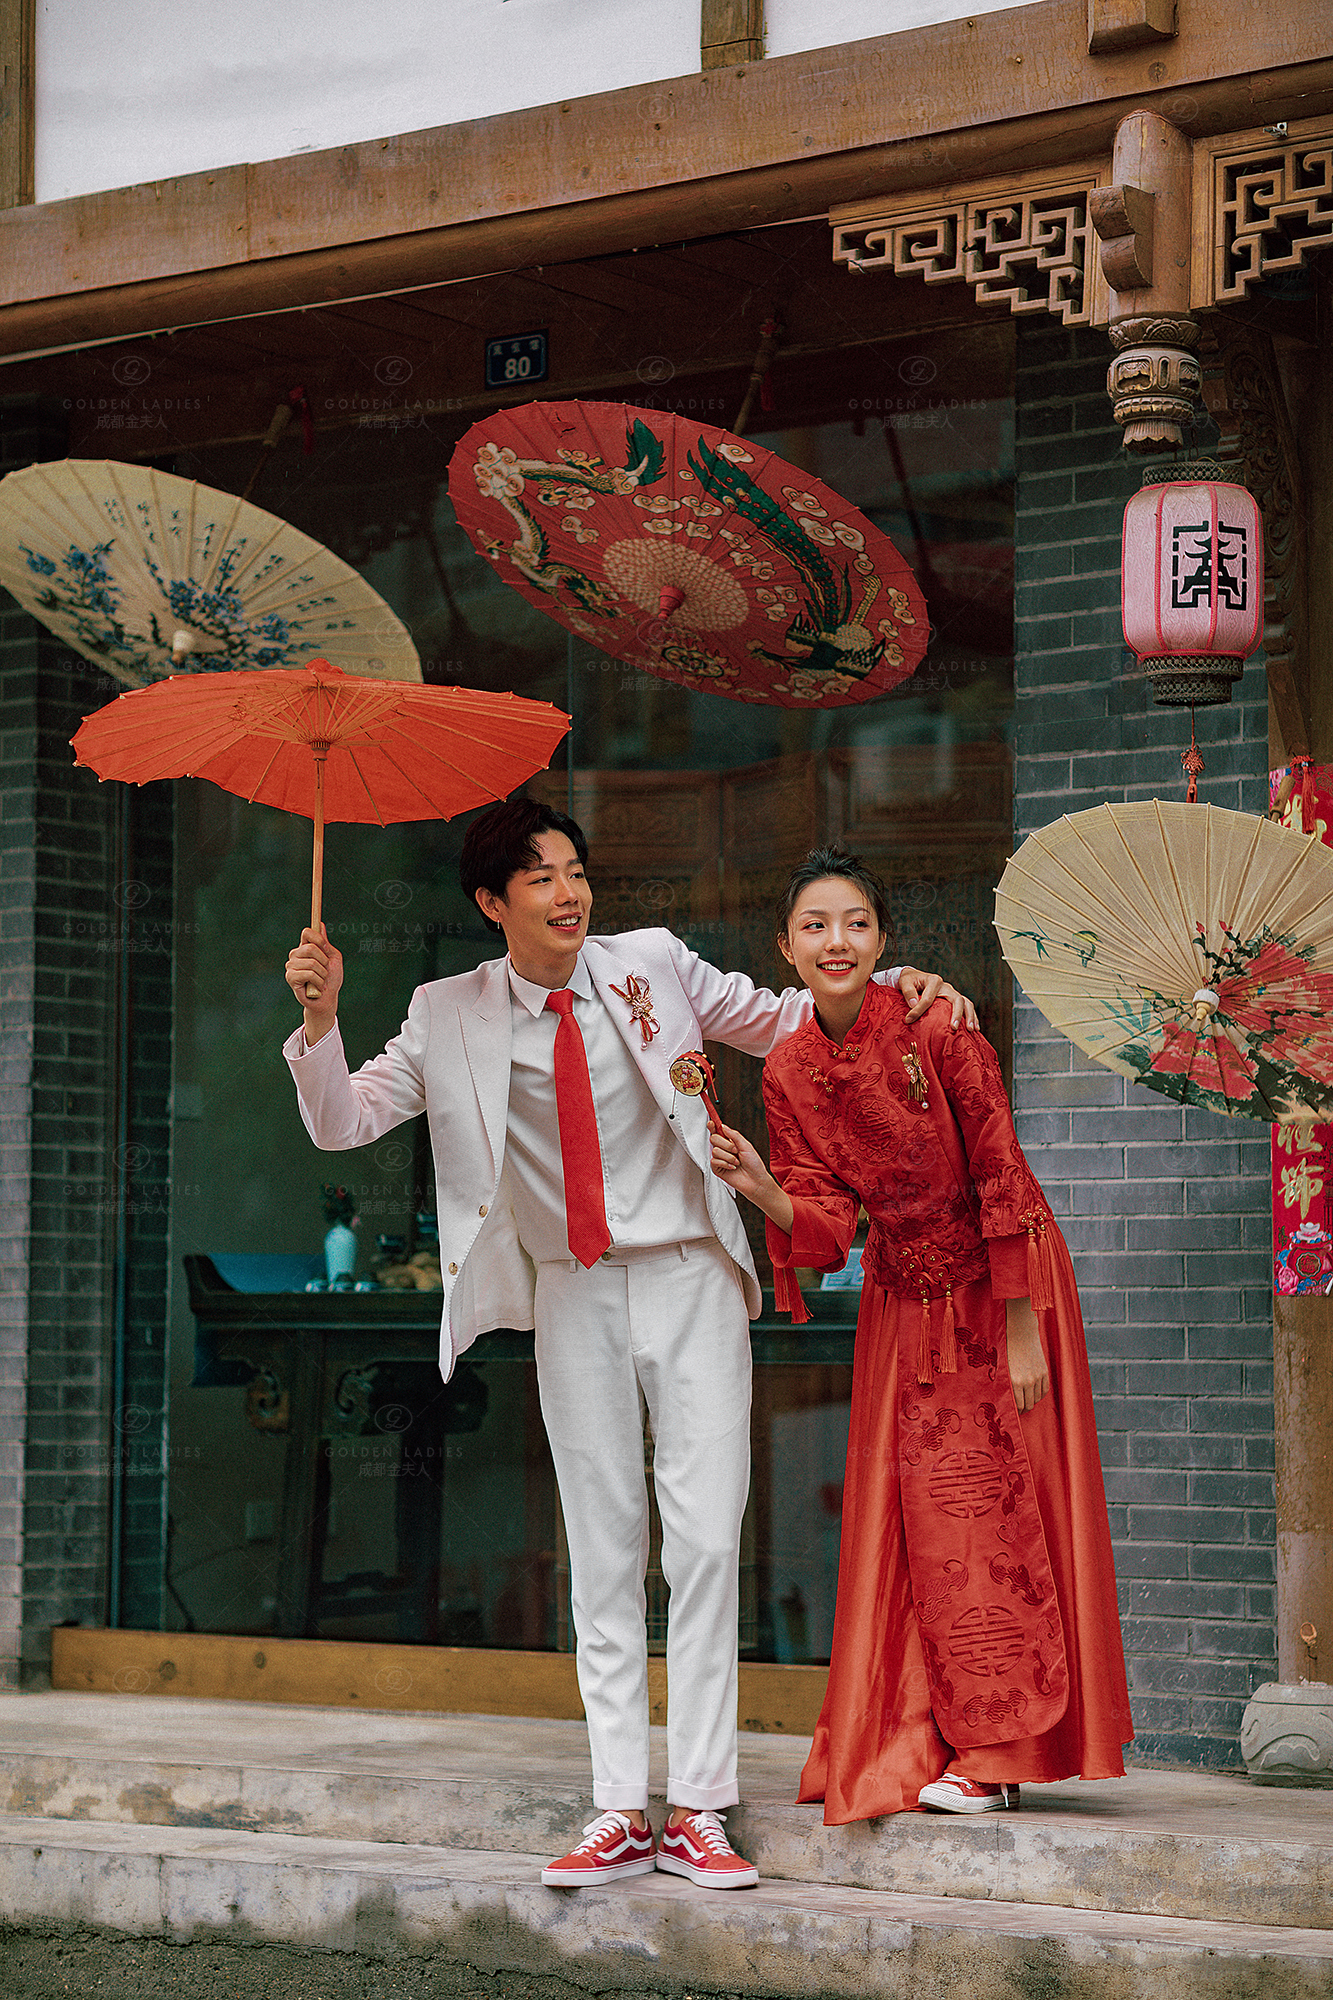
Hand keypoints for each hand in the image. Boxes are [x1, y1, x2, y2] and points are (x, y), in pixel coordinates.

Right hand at [285, 925, 342, 1043]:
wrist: (328, 999)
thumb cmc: (331, 979)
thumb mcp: (333, 959)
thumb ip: (326, 944)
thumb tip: (320, 925)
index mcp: (305, 948)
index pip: (307, 932)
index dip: (318, 937)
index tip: (326, 948)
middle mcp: (296, 955)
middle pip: (311, 947)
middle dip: (324, 961)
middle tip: (325, 971)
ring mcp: (291, 965)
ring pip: (312, 962)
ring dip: (323, 974)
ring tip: (321, 981)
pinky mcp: (290, 977)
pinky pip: (309, 974)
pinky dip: (318, 981)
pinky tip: (317, 987)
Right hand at [709, 1122, 793, 1231]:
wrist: (756, 1180)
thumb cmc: (754, 1164)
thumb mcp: (746, 1146)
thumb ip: (734, 1135)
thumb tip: (723, 1126)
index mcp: (730, 1142)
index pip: (718, 1132)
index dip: (713, 1126)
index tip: (711, 1122)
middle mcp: (724, 1149)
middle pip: (714, 1138)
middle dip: (726, 1144)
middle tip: (736, 1150)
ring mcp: (720, 1159)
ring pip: (715, 1150)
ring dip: (729, 1157)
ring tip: (737, 1162)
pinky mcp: (717, 1169)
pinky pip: (715, 1161)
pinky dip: (726, 1164)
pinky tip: (733, 1168)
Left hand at [898, 967, 978, 1030]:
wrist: (914, 978)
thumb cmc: (909, 981)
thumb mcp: (904, 982)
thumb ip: (908, 991)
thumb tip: (914, 1004)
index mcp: (934, 981)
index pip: (929, 998)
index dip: (918, 1010)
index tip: (909, 1020)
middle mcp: (946, 986)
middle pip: (957, 999)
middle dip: (956, 1014)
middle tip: (954, 1028)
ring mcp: (952, 993)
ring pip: (966, 1003)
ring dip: (969, 1016)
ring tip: (970, 1030)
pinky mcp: (954, 999)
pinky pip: (967, 1007)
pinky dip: (972, 1017)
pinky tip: (975, 1028)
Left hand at [1006, 1297, 1049, 1413]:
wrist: (1020, 1333)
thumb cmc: (1007, 1349)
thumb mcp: (1002, 1368)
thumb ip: (1004, 1383)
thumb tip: (1003, 1398)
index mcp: (1014, 1381)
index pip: (1017, 1405)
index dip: (1016, 1411)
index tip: (1013, 1412)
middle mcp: (1027, 1381)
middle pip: (1028, 1404)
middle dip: (1023, 1409)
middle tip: (1019, 1409)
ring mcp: (1037, 1377)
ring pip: (1036, 1399)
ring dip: (1031, 1402)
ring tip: (1025, 1402)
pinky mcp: (1044, 1372)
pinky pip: (1044, 1390)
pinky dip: (1039, 1394)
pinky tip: (1034, 1394)